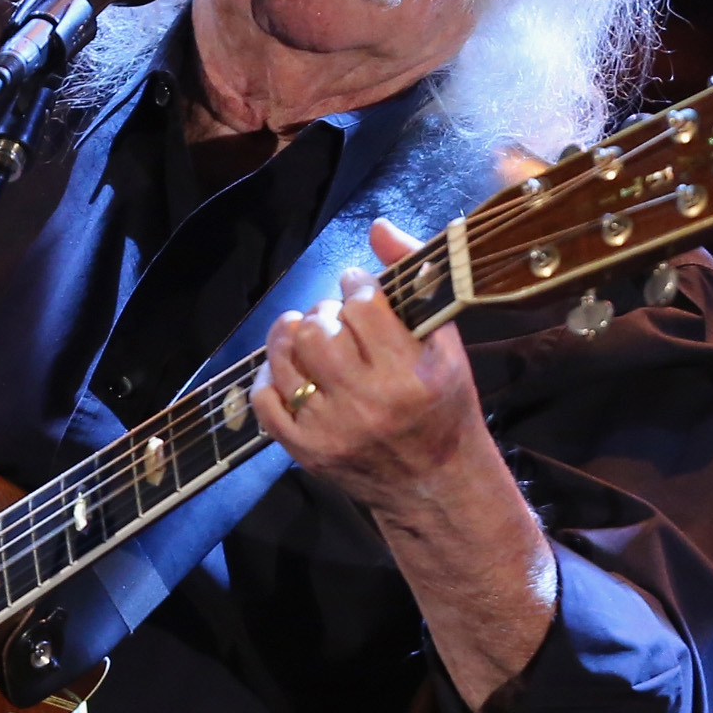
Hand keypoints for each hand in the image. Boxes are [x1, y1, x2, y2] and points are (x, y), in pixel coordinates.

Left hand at [251, 219, 557, 708]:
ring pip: (287, 360)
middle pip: (317, 330)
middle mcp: (370, 404)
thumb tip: (378, 226)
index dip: (356, 285)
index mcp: (410, 374)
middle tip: (334, 318)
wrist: (435, 485)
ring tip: (307, 334)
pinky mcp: (306, 452)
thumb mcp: (445, 345)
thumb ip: (414, 281)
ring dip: (291, 336)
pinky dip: (272, 377)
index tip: (359, 290)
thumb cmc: (443, 406)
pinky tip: (293, 371)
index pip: (362, 305)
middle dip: (322, 312)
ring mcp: (333, 431)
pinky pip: (266, 400)